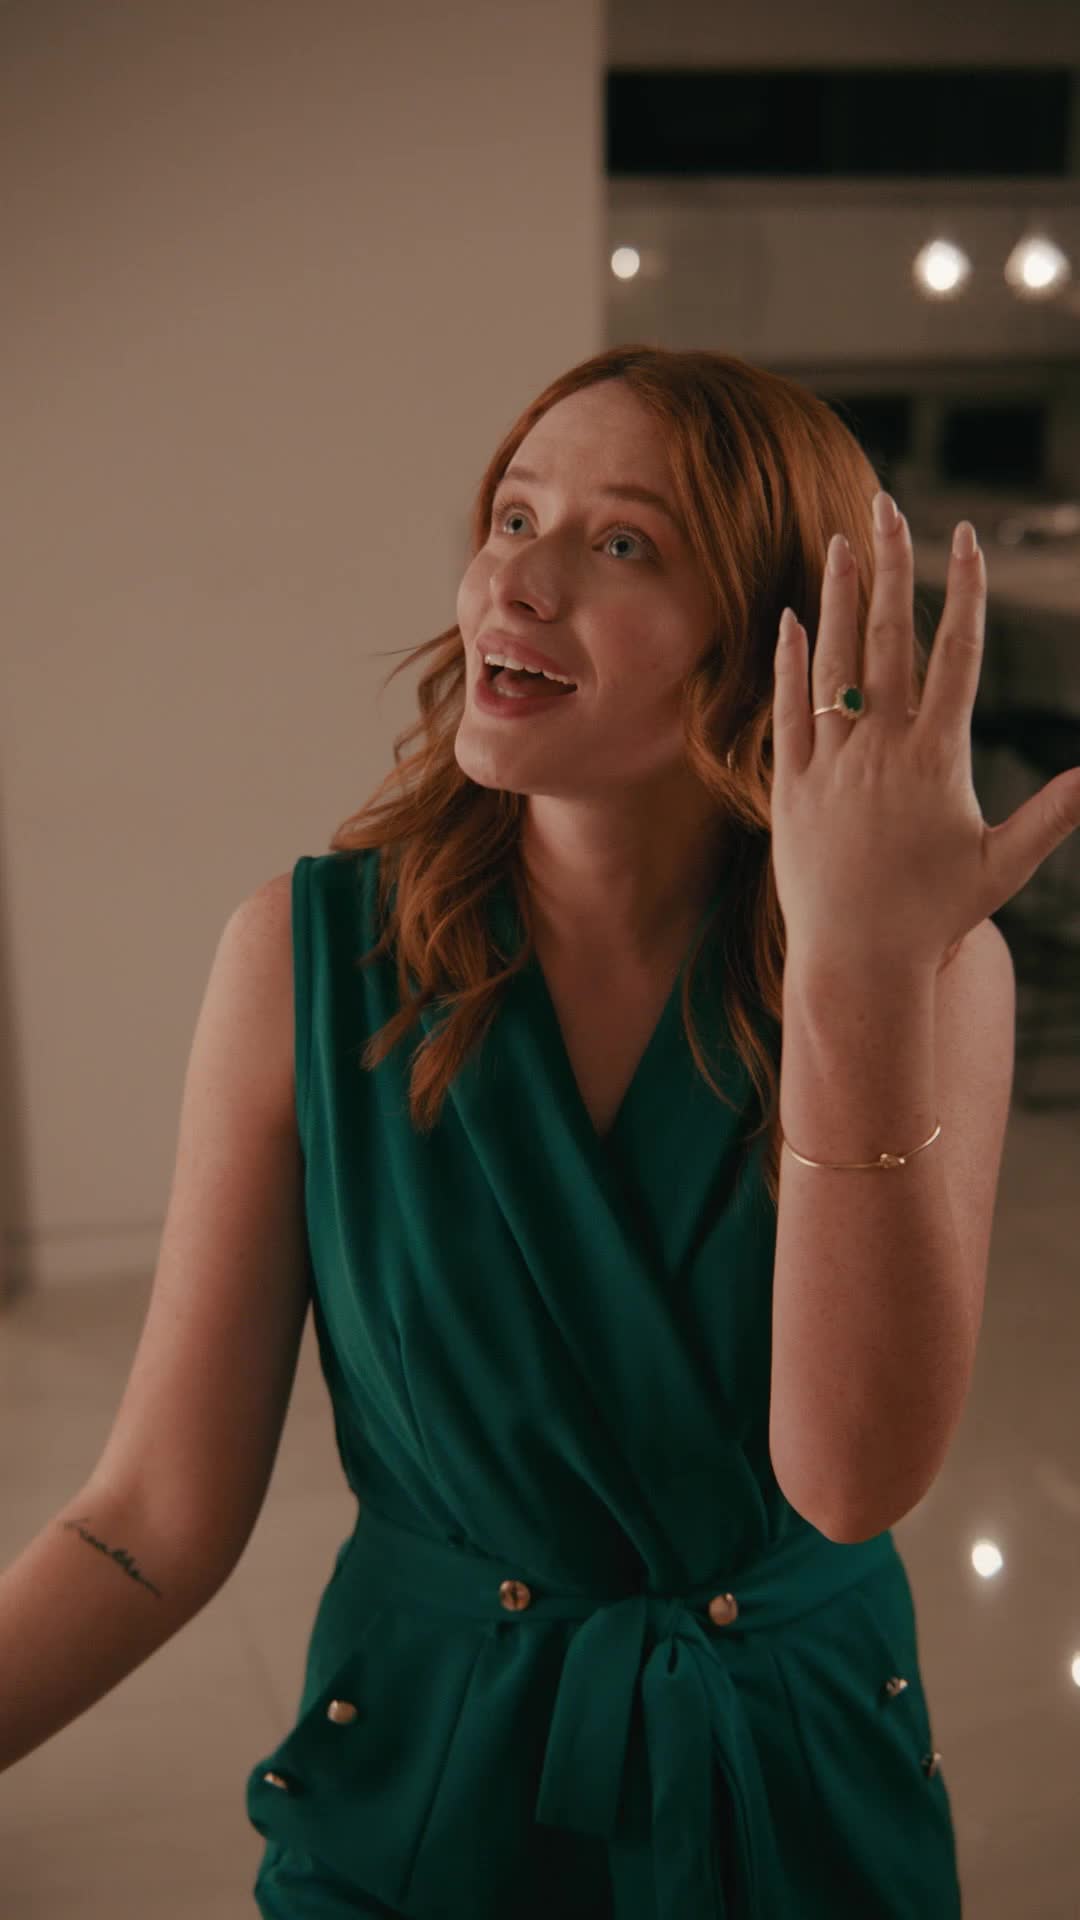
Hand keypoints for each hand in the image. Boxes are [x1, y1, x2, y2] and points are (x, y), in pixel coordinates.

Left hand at [768, 491, 1079, 972]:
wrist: (857, 959)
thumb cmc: (935, 916)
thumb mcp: (1003, 863)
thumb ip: (1053, 812)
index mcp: (937, 756)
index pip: (956, 653)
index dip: (963, 590)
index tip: (967, 538)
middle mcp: (881, 748)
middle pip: (887, 637)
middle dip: (890, 564)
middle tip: (887, 504)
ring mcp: (831, 763)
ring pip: (831, 663)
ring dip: (835, 598)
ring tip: (838, 542)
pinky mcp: (788, 785)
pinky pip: (787, 712)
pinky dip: (789, 663)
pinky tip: (790, 620)